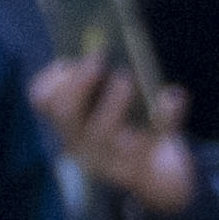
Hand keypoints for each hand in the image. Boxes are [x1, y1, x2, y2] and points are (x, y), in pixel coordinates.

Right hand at [28, 56, 195, 215]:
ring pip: (103, 132)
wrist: (158, 175)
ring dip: (113, 101)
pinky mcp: (144, 165)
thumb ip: (97, 77)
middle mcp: (82, 142)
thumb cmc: (125, 125)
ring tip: (127, 78)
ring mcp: (110, 158)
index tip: (67, 61)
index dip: (51, 79)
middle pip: (66, 115)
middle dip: (78, 84)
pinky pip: (153, 139)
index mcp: (68, 121)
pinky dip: (166, 116)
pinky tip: (174, 95)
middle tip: (97, 61)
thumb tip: (103, 44)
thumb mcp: (105, 103)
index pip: (43, 100)